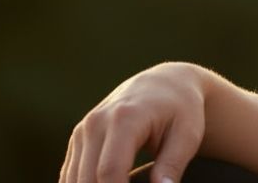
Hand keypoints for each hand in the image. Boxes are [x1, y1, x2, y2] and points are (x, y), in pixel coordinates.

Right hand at [60, 61, 208, 182]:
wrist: (164, 85)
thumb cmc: (181, 110)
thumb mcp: (188, 134)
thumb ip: (173, 164)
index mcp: (124, 118)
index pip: (109, 171)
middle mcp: (96, 123)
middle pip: (86, 179)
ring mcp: (82, 131)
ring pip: (73, 181)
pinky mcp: (77, 140)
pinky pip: (70, 176)